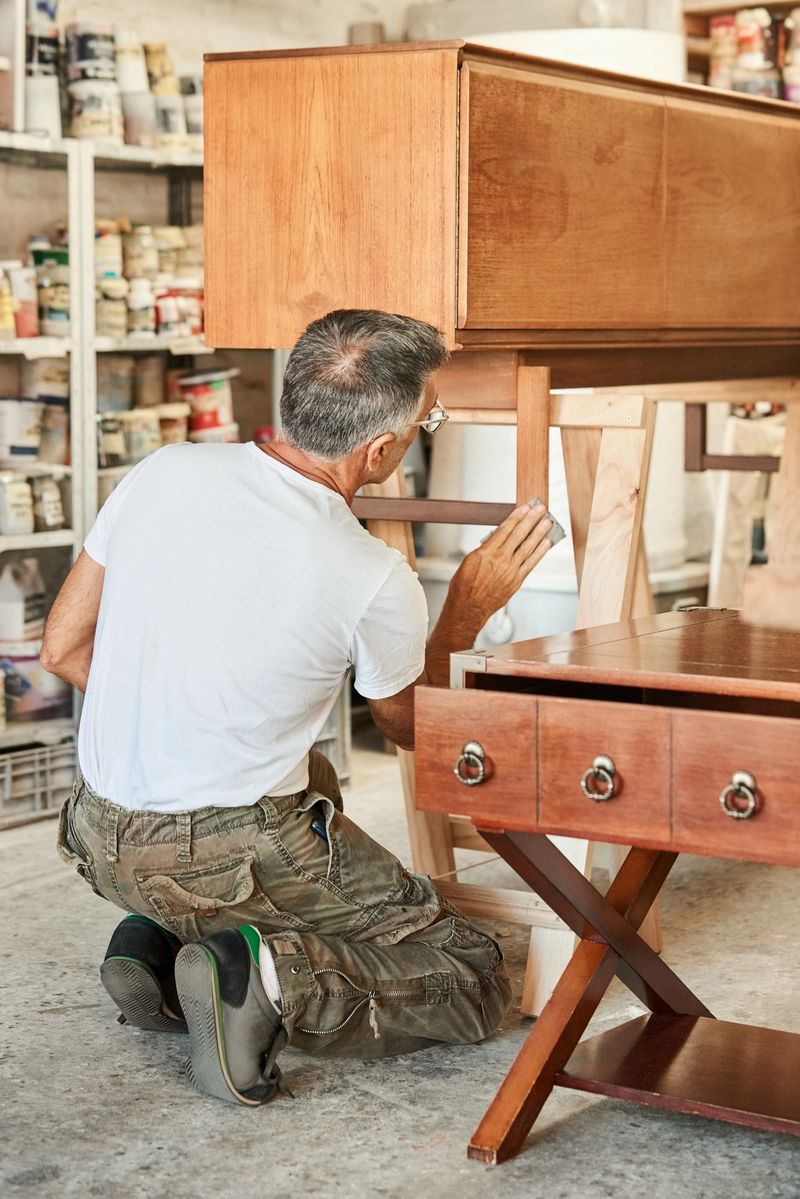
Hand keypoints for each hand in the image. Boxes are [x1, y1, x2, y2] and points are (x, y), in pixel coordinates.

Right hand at [448, 501, 553, 625]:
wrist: (468, 608)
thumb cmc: (464, 587)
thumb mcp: (469, 561)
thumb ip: (485, 549)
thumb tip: (496, 539)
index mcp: (486, 552)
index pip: (505, 529)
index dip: (517, 516)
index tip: (525, 507)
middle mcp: (500, 559)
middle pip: (519, 534)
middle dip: (531, 519)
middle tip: (540, 509)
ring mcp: (510, 570)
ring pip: (528, 547)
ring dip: (539, 533)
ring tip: (547, 522)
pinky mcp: (516, 580)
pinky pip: (531, 563)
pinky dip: (540, 552)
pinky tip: (546, 543)